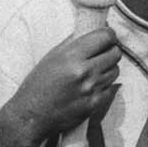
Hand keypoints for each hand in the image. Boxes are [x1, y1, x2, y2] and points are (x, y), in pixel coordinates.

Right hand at [3, 27, 120, 146]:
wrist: (31, 116)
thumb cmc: (37, 85)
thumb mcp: (51, 57)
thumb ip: (72, 43)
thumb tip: (91, 30)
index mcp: (71, 56)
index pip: (105, 37)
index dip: (109, 34)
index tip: (107, 36)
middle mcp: (84, 71)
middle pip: (115, 53)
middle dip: (111, 50)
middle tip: (102, 53)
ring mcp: (91, 89)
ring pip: (115, 70)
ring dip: (108, 68)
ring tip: (94, 71)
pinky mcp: (94, 104)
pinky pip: (111, 88)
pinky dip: (105, 85)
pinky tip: (92, 86)